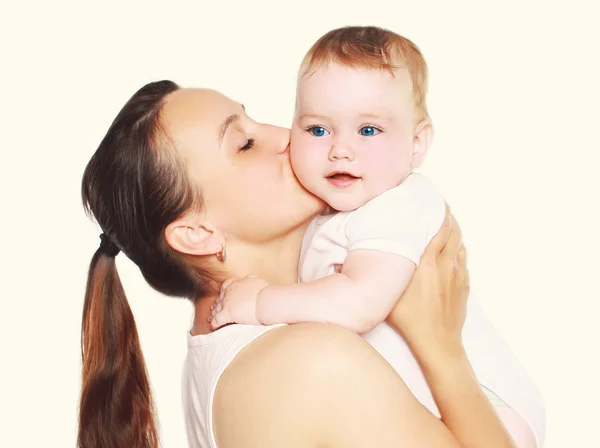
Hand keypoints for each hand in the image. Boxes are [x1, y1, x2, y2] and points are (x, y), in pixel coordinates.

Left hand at [210, 275, 269, 328]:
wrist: (265, 301)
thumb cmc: (264, 292)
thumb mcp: (256, 280)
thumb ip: (249, 278)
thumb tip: (248, 277)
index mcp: (235, 283)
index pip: (225, 286)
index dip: (223, 292)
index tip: (223, 295)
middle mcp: (228, 292)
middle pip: (219, 298)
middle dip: (217, 303)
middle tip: (215, 308)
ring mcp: (226, 303)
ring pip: (216, 309)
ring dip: (214, 313)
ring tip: (211, 317)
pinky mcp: (227, 314)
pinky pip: (217, 320)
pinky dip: (214, 323)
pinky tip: (214, 326)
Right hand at [386, 203, 468, 355]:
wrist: (438, 343)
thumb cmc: (410, 320)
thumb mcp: (390, 292)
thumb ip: (384, 271)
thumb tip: (368, 256)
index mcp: (428, 263)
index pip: (439, 228)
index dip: (439, 212)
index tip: (435, 201)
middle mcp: (446, 265)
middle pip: (454, 232)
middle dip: (448, 217)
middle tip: (439, 208)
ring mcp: (458, 276)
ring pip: (461, 245)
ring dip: (455, 232)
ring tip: (447, 225)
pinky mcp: (464, 287)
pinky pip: (464, 261)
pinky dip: (459, 250)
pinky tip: (453, 251)